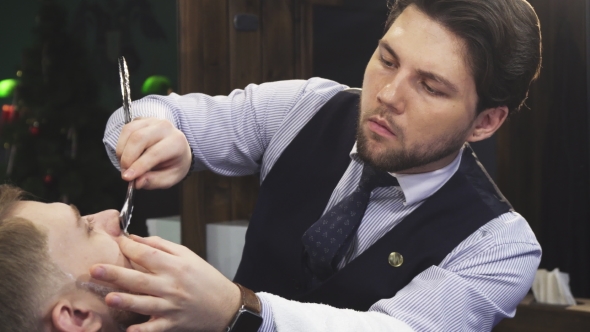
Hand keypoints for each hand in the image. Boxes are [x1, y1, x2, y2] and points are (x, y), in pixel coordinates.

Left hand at [89, 235, 240, 331]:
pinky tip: (130, 330)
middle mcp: (171, 286)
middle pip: (139, 278)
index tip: (116, 243)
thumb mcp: (188, 256)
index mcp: (175, 266)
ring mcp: (170, 306)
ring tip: (109, 298)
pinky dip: (143, 330)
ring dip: (126, 301)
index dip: (129, 248)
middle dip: (116, 274)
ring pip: (144, 303)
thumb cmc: (204, 278)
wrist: (224, 305)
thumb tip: (136, 239)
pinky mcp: (172, 324)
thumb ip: (162, 246)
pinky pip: (154, 328)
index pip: (147, 255)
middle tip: (95, 270)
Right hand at [117, 118, 191, 188]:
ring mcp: (152, 121)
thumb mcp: (170, 178)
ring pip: (129, 132)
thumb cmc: (173, 164)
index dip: (139, 165)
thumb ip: (154, 181)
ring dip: (122, 152)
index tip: (127, 177)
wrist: (177, 148)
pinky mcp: (141, 120)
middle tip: (125, 173)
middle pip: (139, 138)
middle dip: (127, 158)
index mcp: (177, 142)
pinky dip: (121, 144)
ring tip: (126, 165)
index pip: (155, 153)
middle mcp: (165, 127)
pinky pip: (125, 129)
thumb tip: (137, 182)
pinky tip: (126, 155)